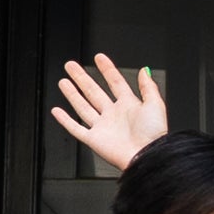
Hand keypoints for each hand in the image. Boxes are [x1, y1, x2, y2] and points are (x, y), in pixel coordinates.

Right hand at [50, 52, 169, 173]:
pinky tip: (58, 111)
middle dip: (82, 78)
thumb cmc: (154, 135)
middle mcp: (114, 115)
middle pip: (94, 91)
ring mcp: (103, 127)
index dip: (107, 69)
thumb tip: (144, 70)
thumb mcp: (156, 105)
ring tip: (64, 81)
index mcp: (129, 106)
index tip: (99, 57)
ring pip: (83, 106)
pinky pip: (76, 129)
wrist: (146, 156)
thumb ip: (149, 87)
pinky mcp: (94, 140)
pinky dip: (65, 120)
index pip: (115, 82)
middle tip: (71, 66)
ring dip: (72, 94)